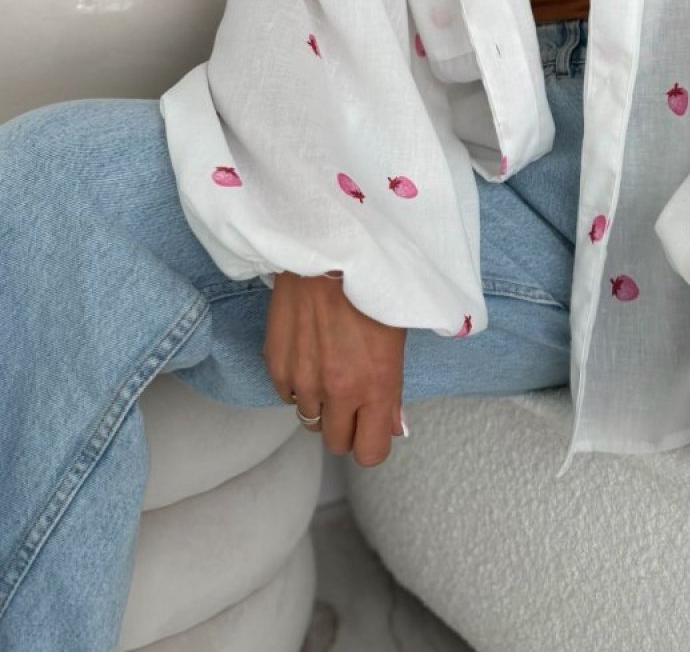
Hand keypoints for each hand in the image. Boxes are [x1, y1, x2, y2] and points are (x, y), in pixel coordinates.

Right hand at [263, 272, 407, 467]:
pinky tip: (309, 353)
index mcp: (376, 385)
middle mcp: (338, 391)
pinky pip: (287, 394)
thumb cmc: (371, 285)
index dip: (372, 441)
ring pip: (309, 420)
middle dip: (346, 425)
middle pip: (336, 443)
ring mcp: (304, 380)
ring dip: (320, 403)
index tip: (373, 425)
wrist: (326, 251)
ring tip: (330, 366)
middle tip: (351, 396)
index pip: (370, 453)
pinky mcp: (277, 365)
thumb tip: (392, 425)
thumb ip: (392, 389)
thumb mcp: (398, 335)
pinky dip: (297, 382)